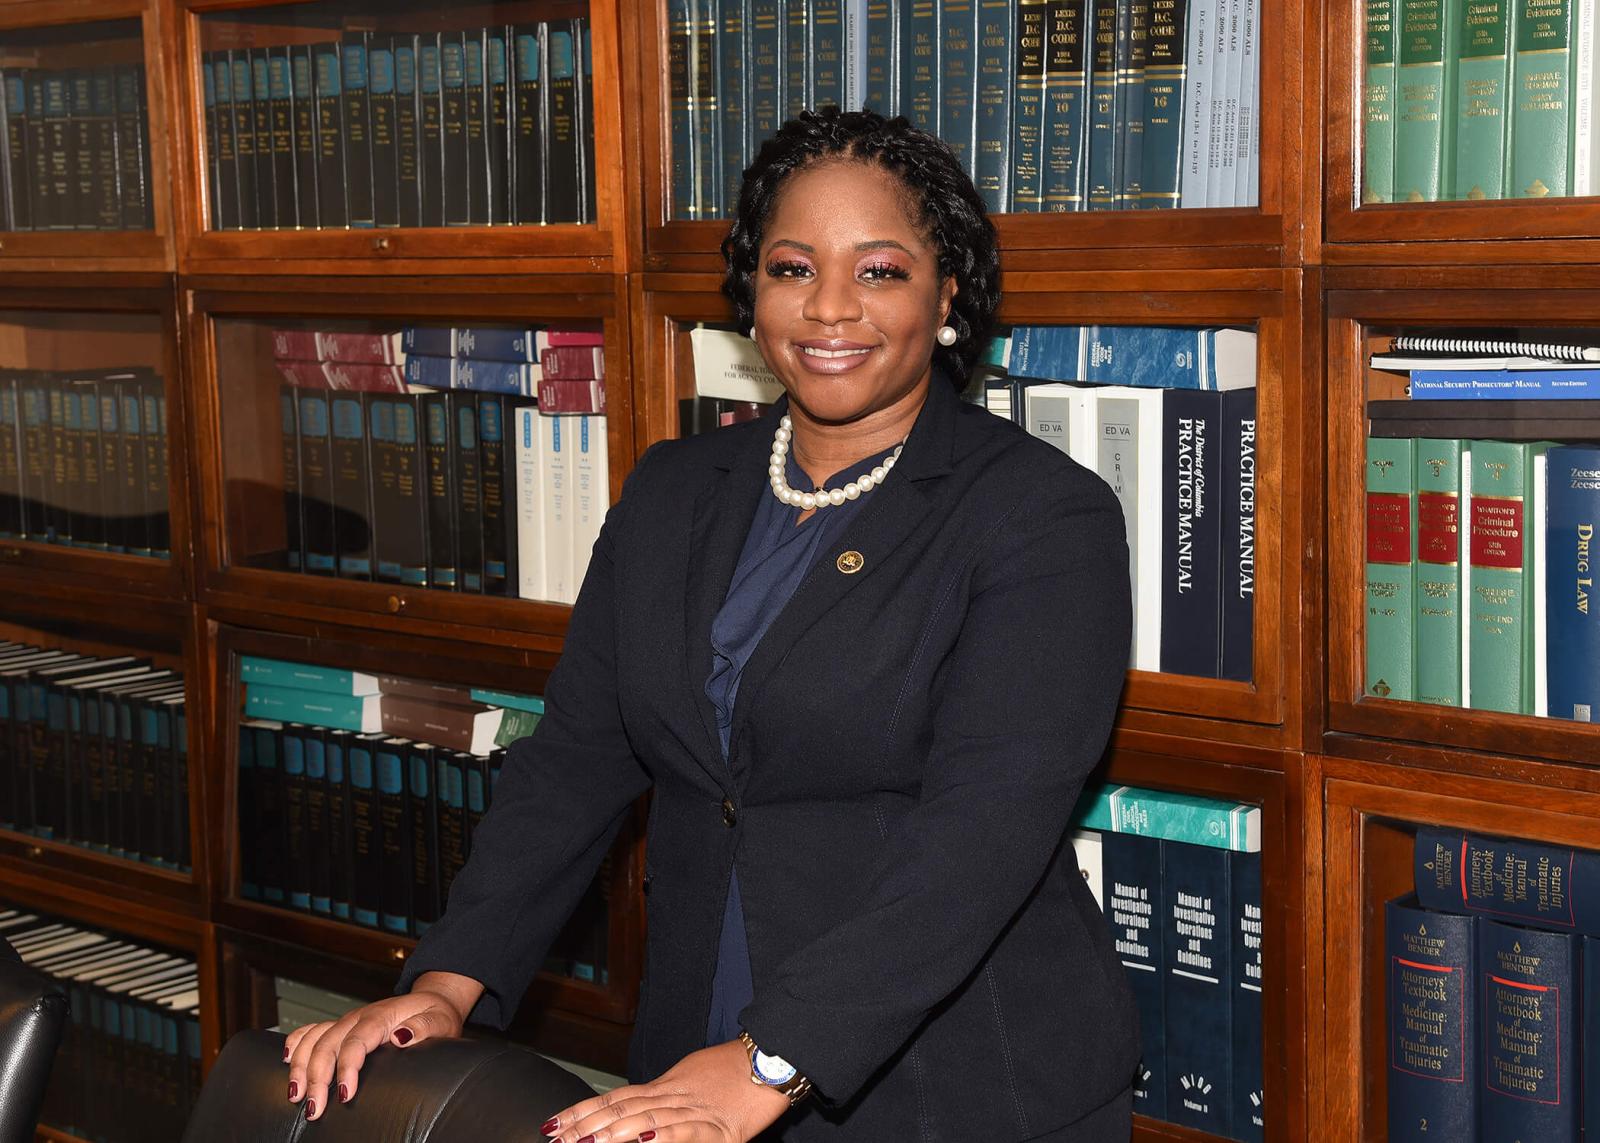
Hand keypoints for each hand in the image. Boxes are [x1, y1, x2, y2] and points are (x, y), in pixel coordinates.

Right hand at [283, 971, 481, 1120]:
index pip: (356, 1041)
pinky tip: (286, 1061)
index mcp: (381, 1016)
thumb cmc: (436, 1013)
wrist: (432, 999)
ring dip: (300, 1065)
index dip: (347, 1068)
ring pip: (314, 1039)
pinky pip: (312, 1030)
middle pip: (328, 1044)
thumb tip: (401, 1036)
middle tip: (314, 1108)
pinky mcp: (342, 1026)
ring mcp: (347, 1021)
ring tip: (295, 1095)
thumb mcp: (439, 1020)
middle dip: (316, 1077)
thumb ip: (423, 1027)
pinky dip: (296, 1043)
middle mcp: (358, 1017)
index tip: (345, 1094)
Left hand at [544, 1040, 791, 1142]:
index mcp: (664, 1087)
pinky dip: (667, 1135)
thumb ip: (660, 1099)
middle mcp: (673, 1097)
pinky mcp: (723, 1129)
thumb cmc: (732, 1073)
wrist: (773, 1059)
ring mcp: (696, 1112)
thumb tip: (633, 1117)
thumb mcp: (688, 1082)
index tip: (553, 1125)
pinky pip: (690, 1131)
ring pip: (648, 1119)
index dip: (582, 1112)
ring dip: (614, 1133)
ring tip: (586, 1142)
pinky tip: (646, 1139)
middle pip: (622, 1112)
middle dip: (587, 1128)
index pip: (613, 1100)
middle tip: (558, 1140)